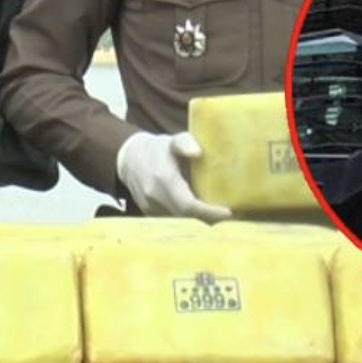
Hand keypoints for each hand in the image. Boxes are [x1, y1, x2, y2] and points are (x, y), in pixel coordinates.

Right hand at [116, 131, 230, 221]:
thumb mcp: (172, 140)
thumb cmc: (156, 149)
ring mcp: (150, 208)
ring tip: (222, 216)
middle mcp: (155, 198)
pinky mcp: (150, 214)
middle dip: (210, 219)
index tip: (229, 212)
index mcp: (163, 179)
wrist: (129, 159)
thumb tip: (198, 152)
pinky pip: (173, 221)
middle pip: (187, 217)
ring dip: (200, 221)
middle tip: (233, 216)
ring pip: (180, 222)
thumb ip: (184, 142)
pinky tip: (204, 215)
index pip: (188, 205)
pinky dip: (189, 220)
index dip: (209, 212)